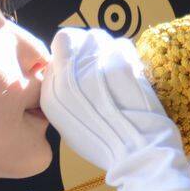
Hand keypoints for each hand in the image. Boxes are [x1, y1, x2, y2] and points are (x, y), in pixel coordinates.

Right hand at [38, 26, 189, 190]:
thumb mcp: (69, 126)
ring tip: (113, 66)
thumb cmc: (105, 144)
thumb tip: (64, 72)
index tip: (79, 62)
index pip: (55, 50)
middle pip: (73, 37)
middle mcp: (66, 77)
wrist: (137, 153)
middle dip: (85, 46)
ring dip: (104, 48)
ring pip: (97, 37)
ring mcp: (93, 68)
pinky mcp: (120, 64)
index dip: (69, 53)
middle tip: (98, 60)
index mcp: (52, 94)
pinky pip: (120, 45)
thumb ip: (60, 96)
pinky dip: (124, 54)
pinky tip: (129, 71)